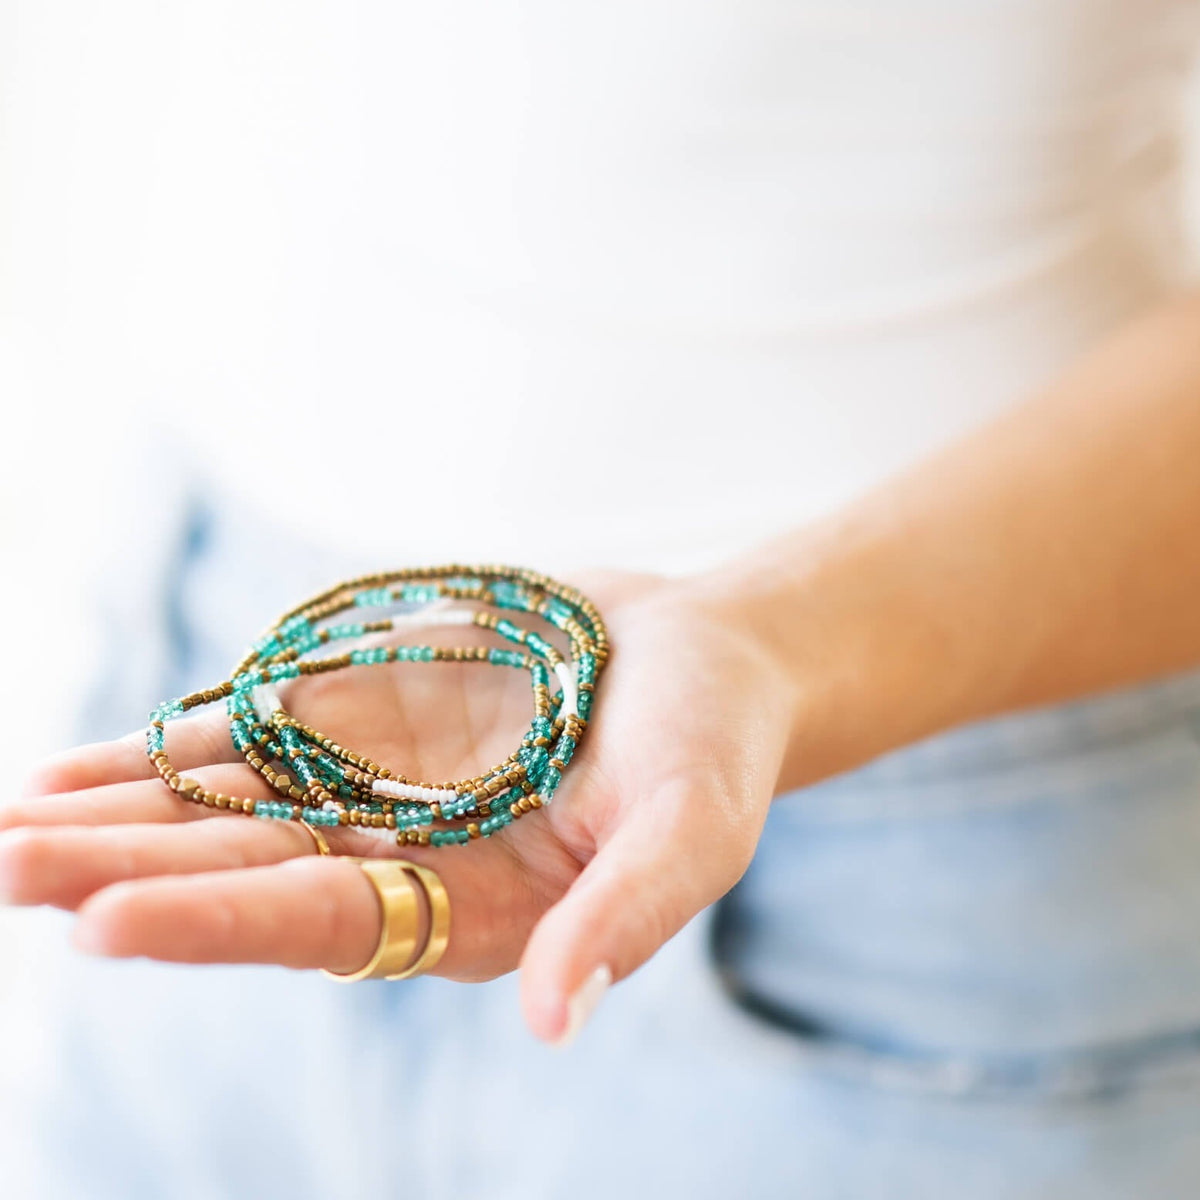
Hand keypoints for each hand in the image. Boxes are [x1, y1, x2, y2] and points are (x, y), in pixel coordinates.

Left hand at [0, 571, 797, 1041]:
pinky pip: (247, 736)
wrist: (697, 652)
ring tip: (6, 825)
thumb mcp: (692, 828)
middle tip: (5, 866)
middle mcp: (405, 854)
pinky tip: (68, 767)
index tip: (105, 924)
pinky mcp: (363, 716)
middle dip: (125, 870)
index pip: (327, 921)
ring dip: (113, 815)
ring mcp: (374, 782)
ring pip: (223, 806)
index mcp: (473, 908)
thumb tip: (556, 1018)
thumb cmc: (713, 747)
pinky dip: (159, 750)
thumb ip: (627, 916)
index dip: (222, 920)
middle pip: (245, 868)